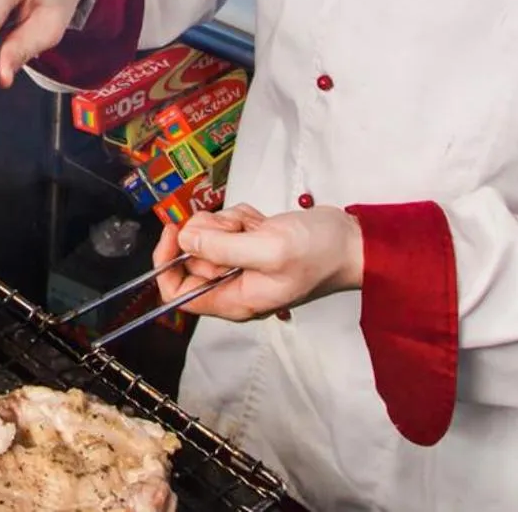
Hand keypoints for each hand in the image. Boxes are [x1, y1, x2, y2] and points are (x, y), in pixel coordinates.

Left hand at [151, 204, 364, 322]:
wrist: (350, 241)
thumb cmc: (317, 253)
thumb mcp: (269, 249)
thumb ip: (222, 248)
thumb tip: (184, 241)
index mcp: (234, 300)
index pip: (177, 292)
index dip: (167, 262)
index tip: (175, 231)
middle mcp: (232, 284)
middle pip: (192, 255)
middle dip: (210, 232)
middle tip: (239, 230)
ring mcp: (241, 263)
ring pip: (208, 235)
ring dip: (229, 222)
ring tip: (256, 227)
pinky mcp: (250, 244)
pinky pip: (227, 225)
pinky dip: (241, 218)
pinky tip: (263, 222)